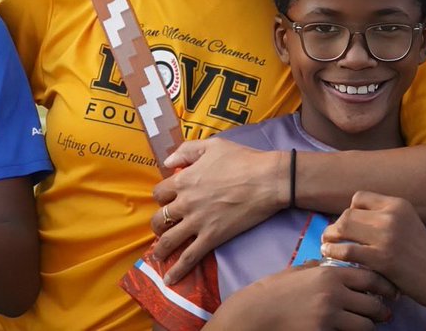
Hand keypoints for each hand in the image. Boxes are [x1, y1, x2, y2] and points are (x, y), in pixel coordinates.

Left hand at [151, 140, 287, 282]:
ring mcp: (197, 222)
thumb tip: (167, 162)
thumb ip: (186, 151)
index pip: (159, 192)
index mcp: (184, 180)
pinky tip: (170, 279)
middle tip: (164, 227)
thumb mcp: (212, 145)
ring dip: (160, 249)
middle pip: (160, 218)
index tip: (167, 200)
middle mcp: (185, 203)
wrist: (267, 180)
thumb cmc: (242, 159)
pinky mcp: (212, 237)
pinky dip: (177, 270)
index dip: (161, 197)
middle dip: (158, 224)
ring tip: (158, 255)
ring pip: (169, 240)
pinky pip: (189, 257)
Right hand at [212, 262, 396, 329]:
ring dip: (368, 326)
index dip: (385, 286)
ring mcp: (328, 317)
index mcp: (329, 274)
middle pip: (373, 305)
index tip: (390, 292)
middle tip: (383, 313)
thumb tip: (332, 264)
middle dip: (381, 311)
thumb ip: (317, 268)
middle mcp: (333, 294)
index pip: (370, 278)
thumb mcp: (296, 272)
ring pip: (365, 326)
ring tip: (367, 325)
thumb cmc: (273, 291)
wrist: (255, 313)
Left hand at [321, 191, 425, 325]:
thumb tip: (353, 216)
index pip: (360, 197)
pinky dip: (333, 252)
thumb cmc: (422, 256)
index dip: (349, 211)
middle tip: (331, 237)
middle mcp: (392, 215)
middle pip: (348, 213)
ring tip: (326, 245)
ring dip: (330, 237)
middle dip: (337, 225)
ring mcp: (387, 236)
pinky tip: (330, 256)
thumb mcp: (408, 224)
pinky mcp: (381, 258)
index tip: (348, 225)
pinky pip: (346, 251)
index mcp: (398, 204)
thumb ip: (386, 218)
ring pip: (344, 227)